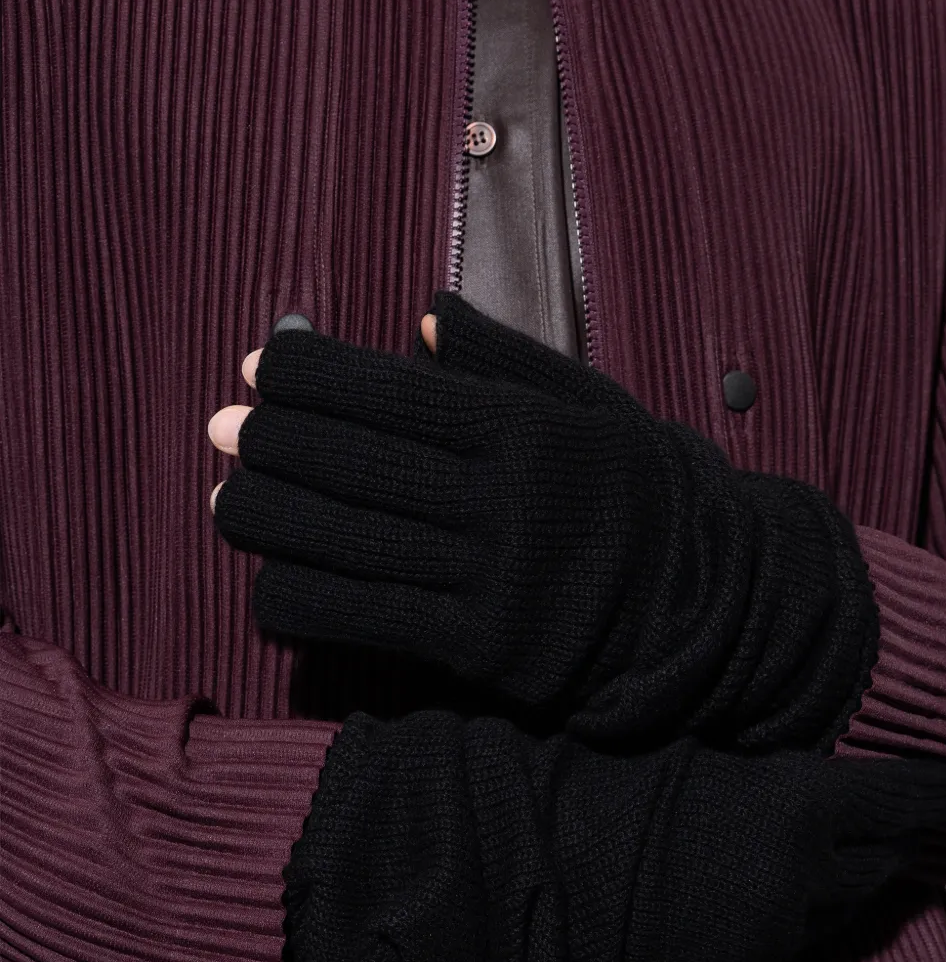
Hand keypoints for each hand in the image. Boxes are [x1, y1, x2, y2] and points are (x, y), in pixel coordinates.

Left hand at [209, 293, 877, 749]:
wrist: (709, 609)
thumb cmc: (642, 499)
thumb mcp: (595, 409)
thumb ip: (507, 360)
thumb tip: (422, 312)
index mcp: (525, 430)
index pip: (387, 391)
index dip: (307, 376)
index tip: (260, 368)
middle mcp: (502, 501)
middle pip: (350, 464)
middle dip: (269, 443)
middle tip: (221, 432)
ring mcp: (490, 580)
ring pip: (341, 544)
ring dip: (265, 521)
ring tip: (227, 503)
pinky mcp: (481, 649)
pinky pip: (364, 621)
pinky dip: (300, 600)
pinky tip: (271, 583)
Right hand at [260, 703, 945, 961]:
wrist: (509, 906)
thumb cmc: (575, 800)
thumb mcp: (661, 745)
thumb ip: (737, 745)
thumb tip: (778, 721)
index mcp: (793, 814)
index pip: (900, 801)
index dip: (930, 789)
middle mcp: (800, 885)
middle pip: (888, 864)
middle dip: (901, 836)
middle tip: (910, 809)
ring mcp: (767, 939)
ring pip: (846, 910)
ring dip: (859, 877)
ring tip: (862, 846)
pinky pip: (798, 943)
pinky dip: (811, 912)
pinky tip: (795, 890)